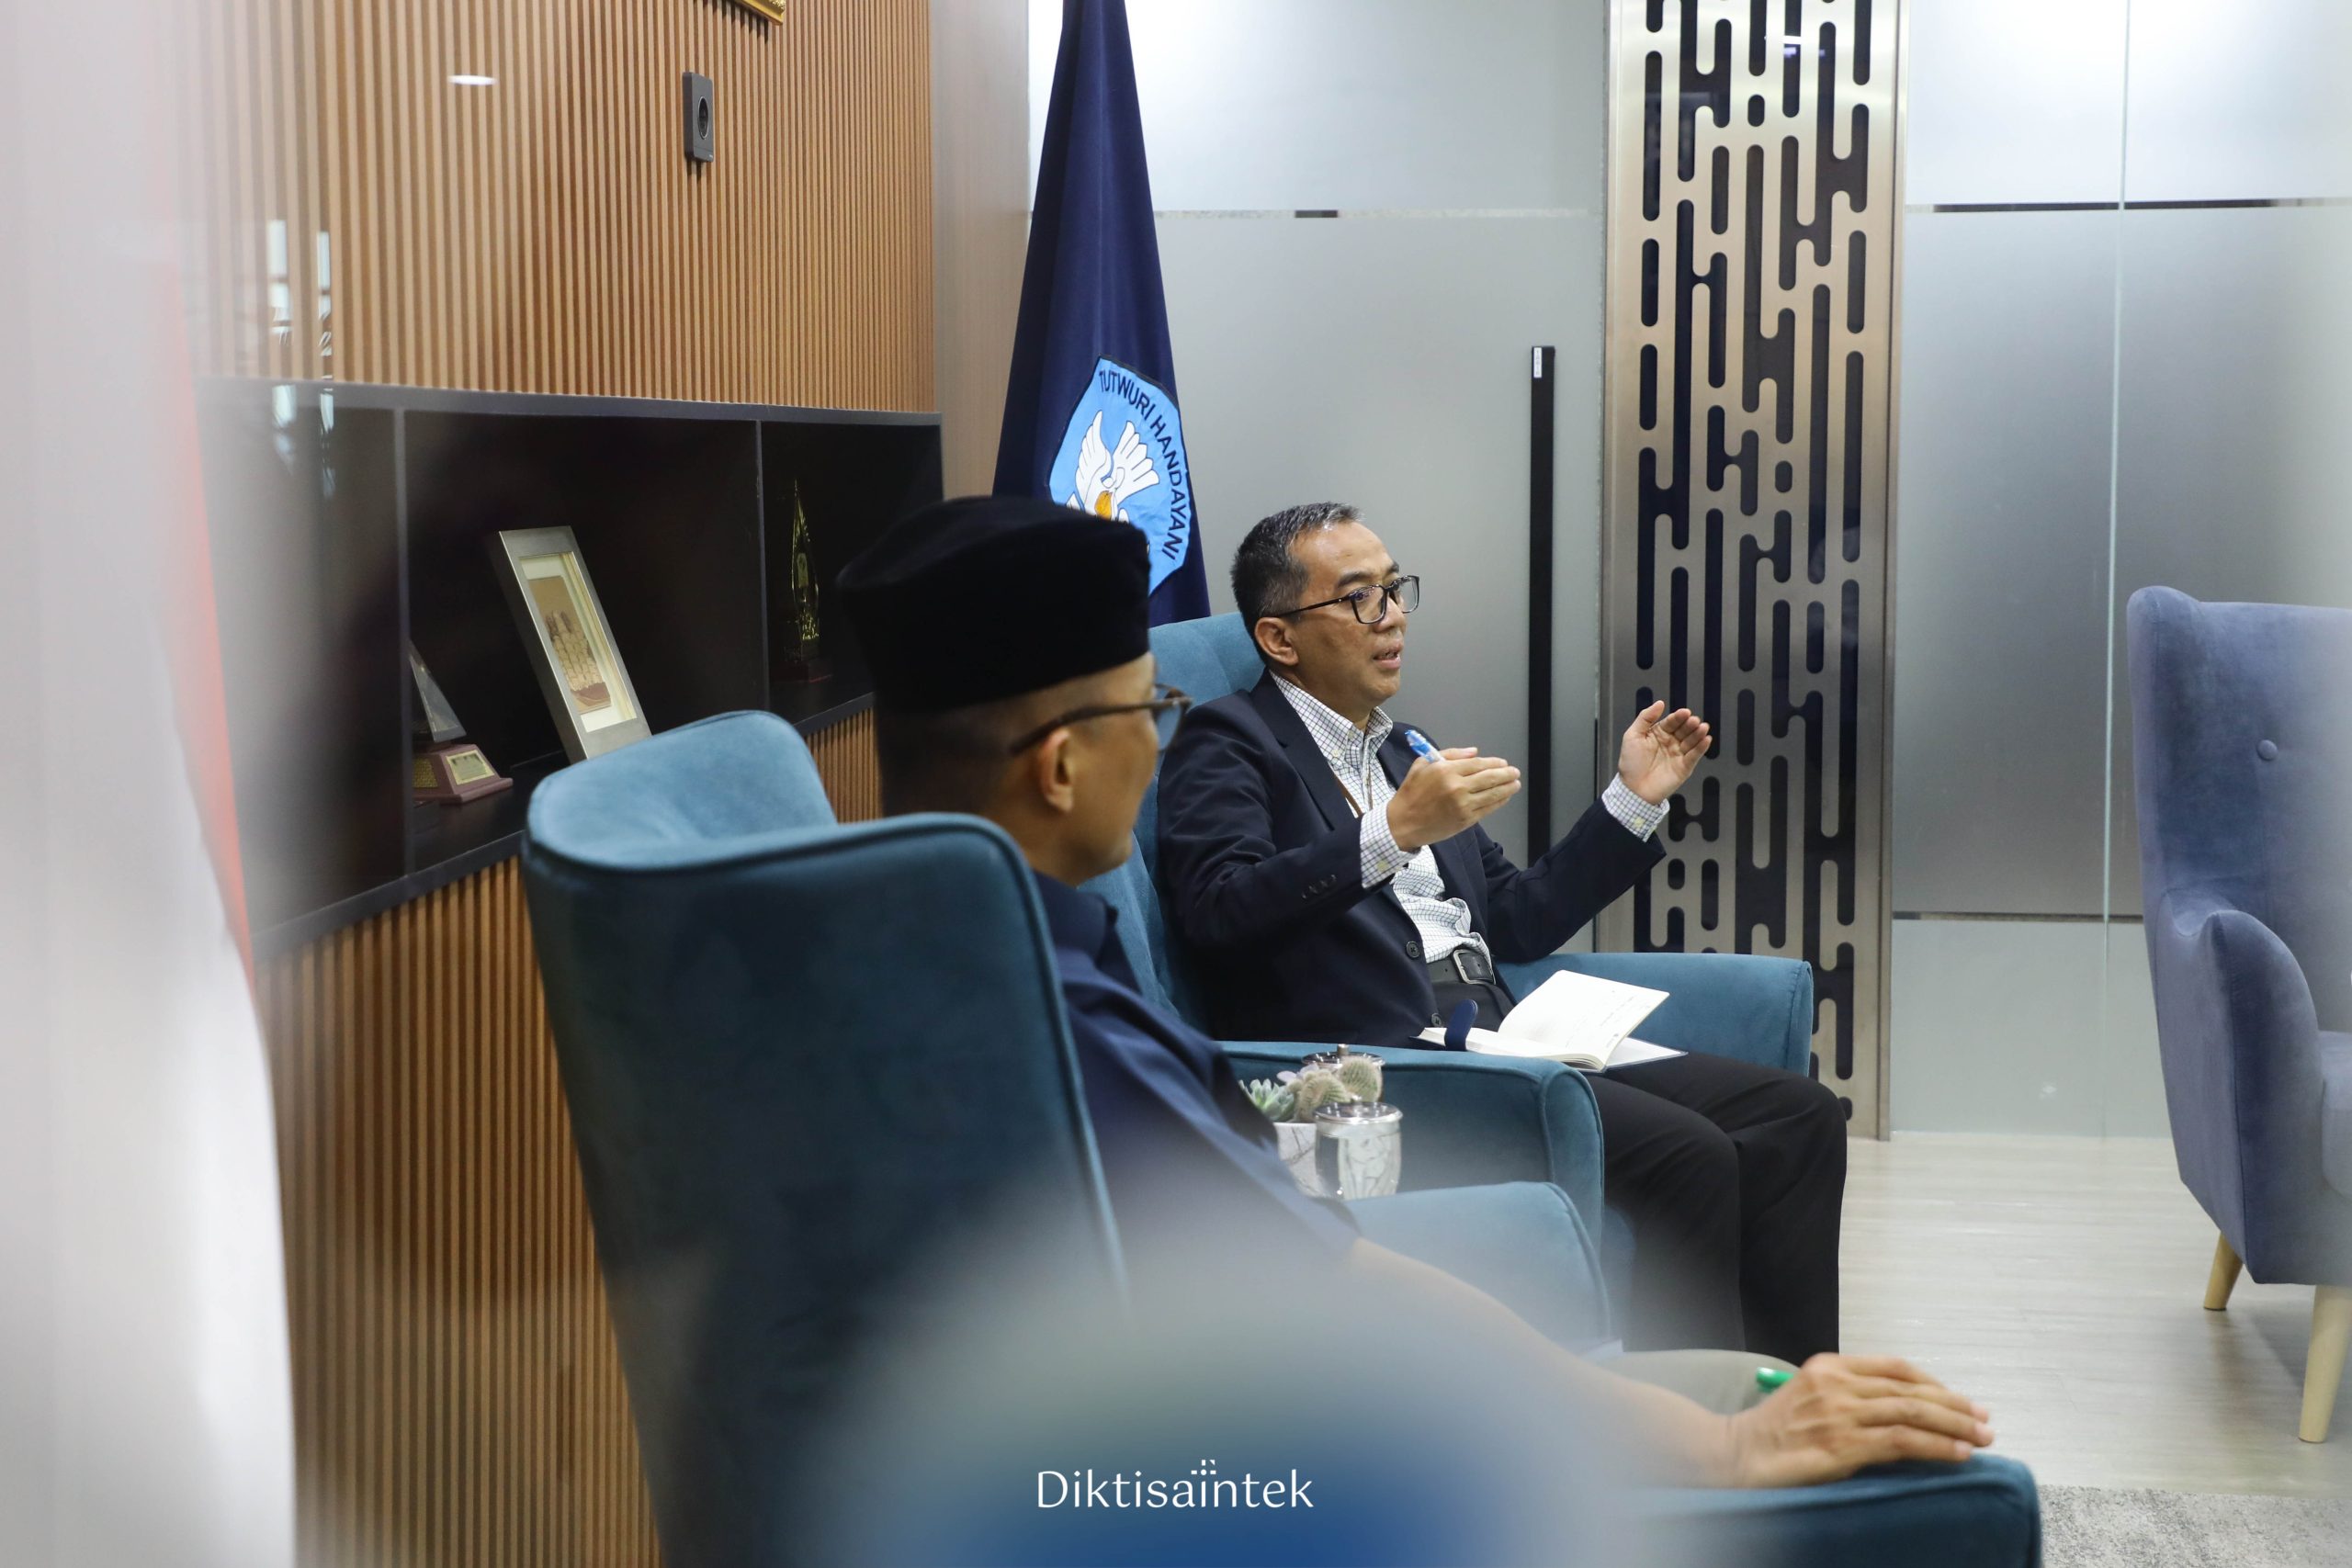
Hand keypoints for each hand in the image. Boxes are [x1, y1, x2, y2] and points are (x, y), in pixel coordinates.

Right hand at [1385, 746, 1519, 853]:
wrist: (1402, 823)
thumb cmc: (1411, 792)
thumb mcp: (1422, 765)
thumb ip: (1449, 755)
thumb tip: (1474, 752)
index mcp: (1445, 770)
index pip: (1477, 764)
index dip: (1493, 762)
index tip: (1502, 762)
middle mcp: (1456, 787)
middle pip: (1489, 777)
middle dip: (1506, 774)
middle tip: (1515, 772)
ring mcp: (1463, 805)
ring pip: (1492, 793)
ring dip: (1507, 788)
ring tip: (1515, 783)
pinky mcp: (1466, 820)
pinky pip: (1488, 808)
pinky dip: (1499, 801)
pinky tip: (1505, 797)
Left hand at [1617, 701, 1710, 805]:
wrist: (1633, 789)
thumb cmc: (1630, 763)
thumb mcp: (1633, 736)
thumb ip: (1645, 718)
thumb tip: (1660, 703)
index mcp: (1659, 733)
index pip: (1672, 722)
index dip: (1678, 717)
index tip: (1685, 712)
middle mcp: (1670, 742)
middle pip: (1684, 730)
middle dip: (1690, 724)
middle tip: (1694, 721)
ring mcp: (1678, 754)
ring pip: (1691, 741)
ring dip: (1698, 734)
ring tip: (1703, 728)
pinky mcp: (1685, 767)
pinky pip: (1695, 756)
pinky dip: (1701, 748)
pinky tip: (1706, 740)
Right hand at [1722, 1355, 1994, 1488]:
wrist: (1736, 1453)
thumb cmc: (1772, 1432)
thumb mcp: (1808, 1397)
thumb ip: (1847, 1397)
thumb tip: (1897, 1412)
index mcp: (1829, 1366)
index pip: (1895, 1367)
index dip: (1934, 1383)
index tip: (1960, 1400)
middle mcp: (1838, 1383)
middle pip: (1911, 1389)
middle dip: (1955, 1405)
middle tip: (1985, 1419)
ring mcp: (1841, 1413)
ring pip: (1913, 1412)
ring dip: (1955, 1426)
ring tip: (1982, 1438)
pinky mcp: (1844, 1444)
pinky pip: (1902, 1441)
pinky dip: (1936, 1446)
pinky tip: (1958, 1454)